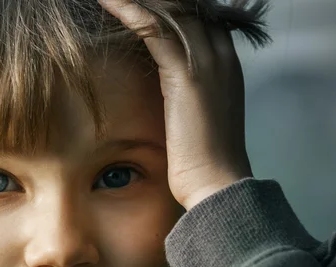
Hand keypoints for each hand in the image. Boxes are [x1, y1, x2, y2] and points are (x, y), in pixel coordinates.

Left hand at [98, 0, 252, 210]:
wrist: (216, 180)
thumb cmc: (203, 157)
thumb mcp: (197, 114)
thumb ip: (187, 91)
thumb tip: (165, 86)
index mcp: (226, 63)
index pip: (199, 18)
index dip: (170, 7)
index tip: (142, 5)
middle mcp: (221, 55)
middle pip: (186, 7)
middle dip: (155, 0)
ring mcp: (207, 62)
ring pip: (171, 11)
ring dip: (136, 2)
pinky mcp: (186, 74)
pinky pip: (154, 30)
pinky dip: (129, 12)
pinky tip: (109, 2)